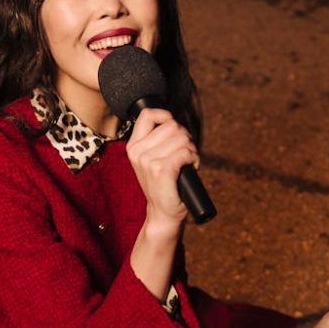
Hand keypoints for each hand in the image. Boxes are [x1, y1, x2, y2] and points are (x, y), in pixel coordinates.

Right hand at [126, 107, 199, 234]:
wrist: (162, 212)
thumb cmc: (162, 185)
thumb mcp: (151, 159)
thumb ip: (157, 140)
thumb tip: (174, 121)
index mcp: (133, 147)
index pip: (147, 115)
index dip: (165, 115)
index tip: (173, 126)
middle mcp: (138, 152)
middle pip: (172, 125)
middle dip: (185, 137)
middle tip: (185, 153)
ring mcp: (148, 161)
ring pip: (182, 138)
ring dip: (191, 149)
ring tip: (187, 162)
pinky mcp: (162, 170)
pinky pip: (186, 152)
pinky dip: (194, 158)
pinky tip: (192, 166)